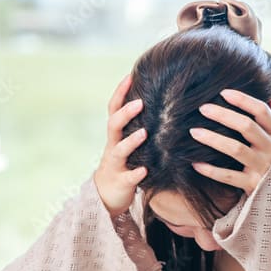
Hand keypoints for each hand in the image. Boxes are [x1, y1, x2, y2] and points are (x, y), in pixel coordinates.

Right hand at [94, 73, 147, 215]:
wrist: (107, 195)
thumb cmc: (124, 163)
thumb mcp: (128, 142)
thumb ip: (139, 124)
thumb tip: (163, 101)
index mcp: (116, 135)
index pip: (114, 109)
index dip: (120, 92)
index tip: (131, 75)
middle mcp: (113, 146)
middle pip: (113, 125)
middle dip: (125, 113)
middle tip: (140, 102)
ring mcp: (115, 164)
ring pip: (119, 150)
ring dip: (130, 141)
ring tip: (144, 133)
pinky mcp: (121, 182)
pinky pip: (128, 178)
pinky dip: (136, 174)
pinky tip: (145, 170)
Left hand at [189, 89, 270, 194]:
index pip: (262, 111)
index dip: (243, 100)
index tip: (224, 92)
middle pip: (246, 126)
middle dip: (223, 115)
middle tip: (202, 108)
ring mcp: (262, 167)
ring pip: (235, 149)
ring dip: (213, 139)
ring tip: (194, 132)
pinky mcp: (253, 185)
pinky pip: (228, 176)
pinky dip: (211, 170)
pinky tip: (195, 163)